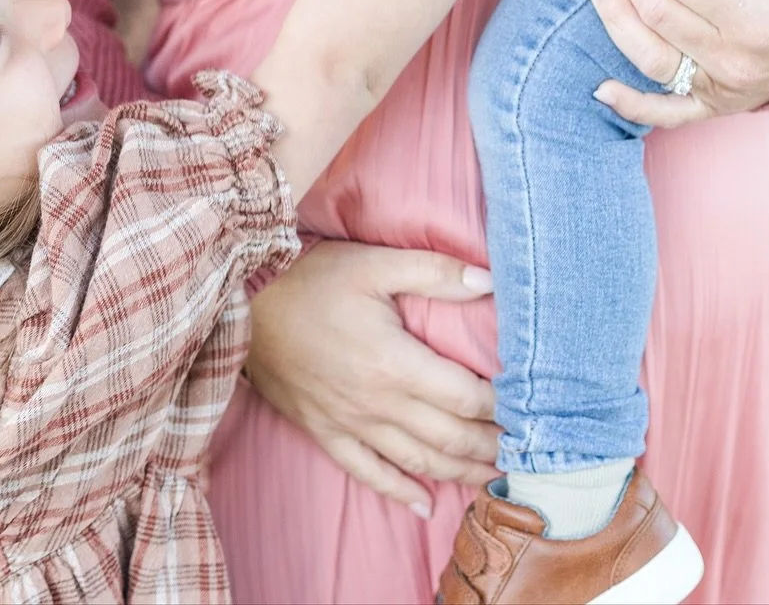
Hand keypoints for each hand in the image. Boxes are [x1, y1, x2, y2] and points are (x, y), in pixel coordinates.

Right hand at [245, 240, 499, 511]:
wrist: (239, 304)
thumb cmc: (310, 278)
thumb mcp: (373, 263)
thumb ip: (433, 272)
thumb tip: (489, 281)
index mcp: (393, 362)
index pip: (463, 396)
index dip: (501, 405)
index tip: (529, 406)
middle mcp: (376, 403)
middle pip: (449, 438)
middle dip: (491, 445)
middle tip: (525, 448)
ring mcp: (349, 424)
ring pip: (417, 462)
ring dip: (460, 472)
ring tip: (494, 476)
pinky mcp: (325, 432)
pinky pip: (369, 473)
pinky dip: (401, 492)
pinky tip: (426, 504)